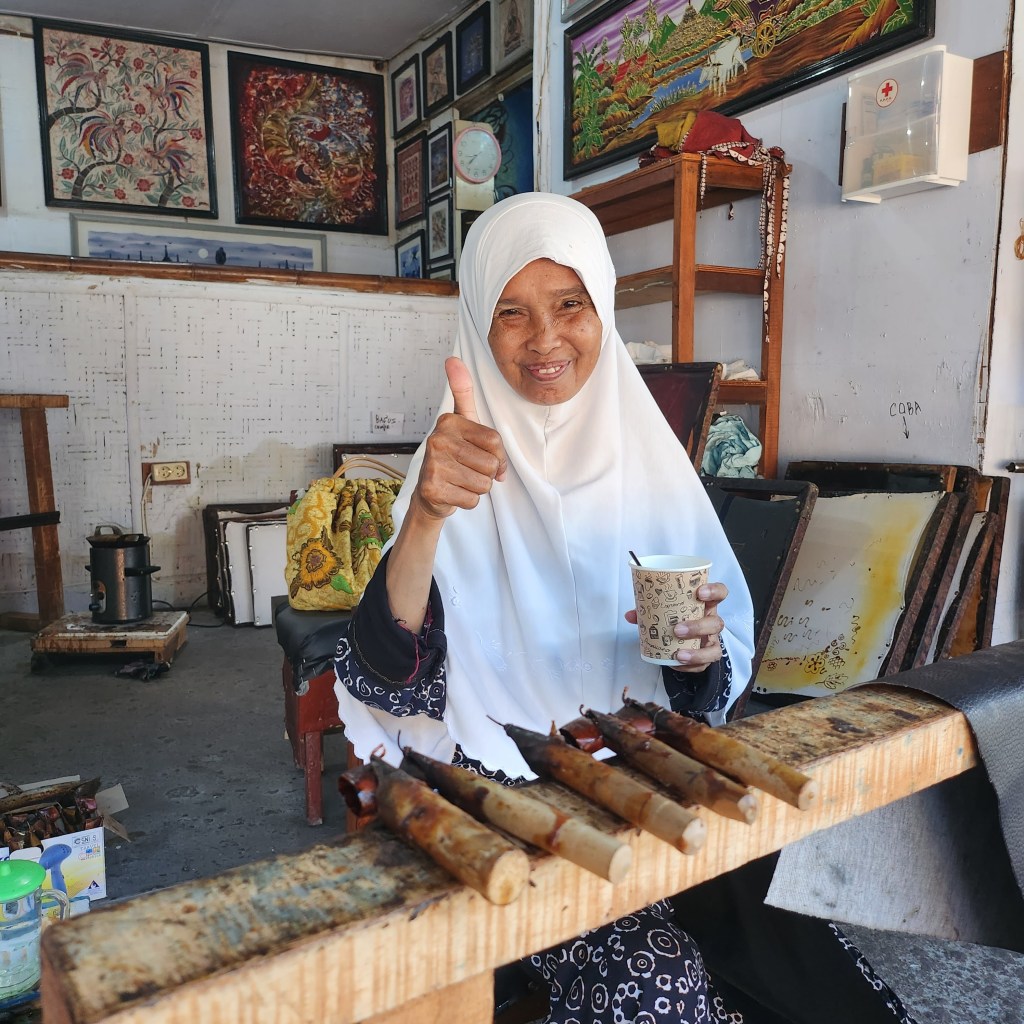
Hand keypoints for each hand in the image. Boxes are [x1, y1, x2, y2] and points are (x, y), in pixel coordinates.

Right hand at [411, 356, 508, 519]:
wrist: (430, 494)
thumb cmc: (453, 457)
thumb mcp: (462, 422)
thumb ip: (462, 391)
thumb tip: (453, 359)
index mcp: (448, 421)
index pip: (495, 441)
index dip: (497, 456)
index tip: (483, 456)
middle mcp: (437, 439)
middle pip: (491, 464)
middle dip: (486, 474)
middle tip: (468, 471)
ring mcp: (433, 464)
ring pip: (483, 483)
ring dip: (478, 488)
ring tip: (461, 481)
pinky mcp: (433, 488)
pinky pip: (472, 500)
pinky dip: (468, 501)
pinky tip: (454, 493)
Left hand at [625, 581, 728, 673]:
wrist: (681, 639)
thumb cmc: (675, 619)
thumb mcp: (663, 612)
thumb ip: (647, 611)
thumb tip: (630, 615)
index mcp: (704, 605)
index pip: (719, 593)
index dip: (714, 591)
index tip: (699, 593)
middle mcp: (711, 622)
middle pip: (716, 623)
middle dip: (698, 627)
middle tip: (677, 629)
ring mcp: (711, 641)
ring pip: (715, 648)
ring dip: (697, 653)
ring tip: (679, 654)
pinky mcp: (707, 658)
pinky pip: (703, 665)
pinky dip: (690, 667)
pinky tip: (675, 664)